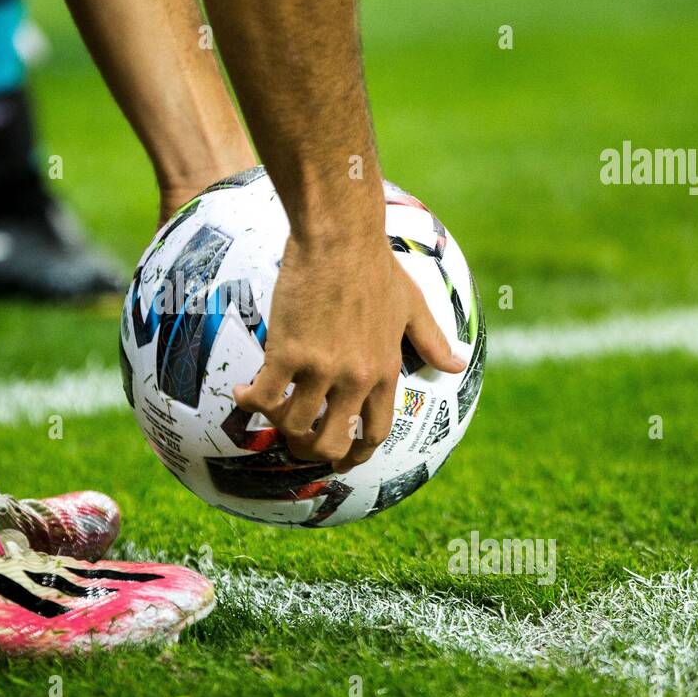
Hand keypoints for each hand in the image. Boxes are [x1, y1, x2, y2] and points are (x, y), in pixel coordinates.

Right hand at [233, 229, 465, 472]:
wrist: (340, 237)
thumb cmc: (374, 264)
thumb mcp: (411, 303)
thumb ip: (431, 339)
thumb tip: (455, 364)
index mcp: (385, 371)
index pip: (375, 432)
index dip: (355, 454)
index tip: (339, 459)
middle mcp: (356, 378)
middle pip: (331, 443)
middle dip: (309, 449)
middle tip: (292, 436)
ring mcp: (322, 368)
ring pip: (293, 425)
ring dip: (275, 424)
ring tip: (263, 407)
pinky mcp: (289, 352)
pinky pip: (264, 398)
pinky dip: (249, 402)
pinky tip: (241, 391)